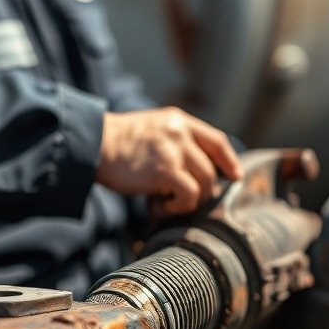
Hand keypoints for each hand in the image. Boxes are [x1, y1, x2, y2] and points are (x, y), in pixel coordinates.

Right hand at [96, 107, 242, 214]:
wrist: (93, 145)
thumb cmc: (117, 143)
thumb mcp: (153, 129)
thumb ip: (175, 140)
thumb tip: (195, 169)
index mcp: (179, 120)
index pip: (217, 140)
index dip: (229, 160)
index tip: (234, 175)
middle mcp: (181, 132)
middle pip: (211, 169)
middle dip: (202, 190)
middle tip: (178, 199)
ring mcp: (175, 150)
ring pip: (204, 184)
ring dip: (187, 200)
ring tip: (163, 201)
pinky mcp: (166, 171)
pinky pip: (189, 196)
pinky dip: (177, 207)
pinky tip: (157, 205)